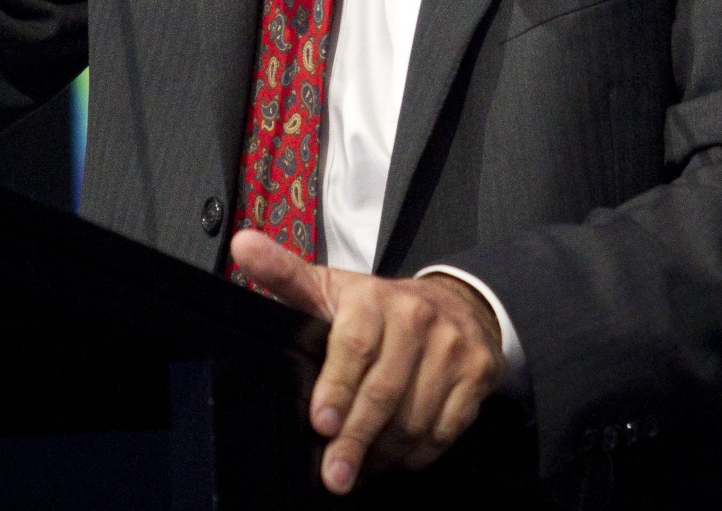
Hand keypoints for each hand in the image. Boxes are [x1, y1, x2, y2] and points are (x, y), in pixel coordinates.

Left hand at [229, 230, 504, 493]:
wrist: (458, 302)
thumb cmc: (380, 306)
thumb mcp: (331, 287)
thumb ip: (285, 273)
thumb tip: (244, 246)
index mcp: (374, 298)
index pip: (355, 346)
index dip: (337, 387)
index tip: (320, 422)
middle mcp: (418, 318)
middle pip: (383, 391)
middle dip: (355, 439)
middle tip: (335, 474)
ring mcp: (452, 347)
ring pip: (415, 418)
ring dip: (384, 453)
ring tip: (360, 468)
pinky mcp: (477, 374)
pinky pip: (445, 430)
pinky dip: (417, 454)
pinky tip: (395, 459)